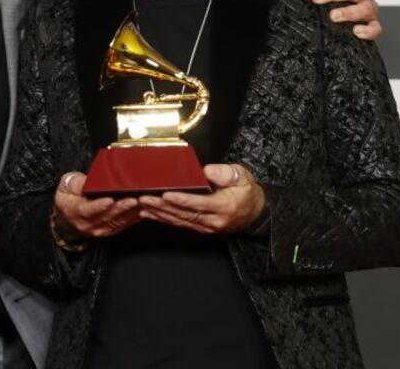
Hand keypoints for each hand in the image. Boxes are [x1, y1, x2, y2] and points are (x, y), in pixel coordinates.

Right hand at [53, 171, 141, 239]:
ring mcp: (101, 228)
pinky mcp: (110, 229)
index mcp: (75, 211)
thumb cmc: (68, 199)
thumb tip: (87, 181)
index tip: (109, 199)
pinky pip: (124, 223)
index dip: (99, 205)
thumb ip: (74, 183)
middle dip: (121, 207)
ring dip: (131, 212)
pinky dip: (135, 217)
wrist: (69, 217)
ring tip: (142, 202)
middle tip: (133, 199)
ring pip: (118, 220)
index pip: (87, 210)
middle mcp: (89, 223)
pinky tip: (143, 209)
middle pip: (107, 216)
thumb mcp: (65, 186)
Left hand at [138, 164, 264, 233]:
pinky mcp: (203, 229)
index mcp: (224, 206)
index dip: (181, 200)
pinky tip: (153, 215)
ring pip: (180, 221)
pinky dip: (166, 220)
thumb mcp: (242, 176)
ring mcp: (207, 227)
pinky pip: (182, 224)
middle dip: (162, 207)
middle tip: (144, 199)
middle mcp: (214, 220)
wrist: (256, 213)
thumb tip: (206, 171)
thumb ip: (225, 173)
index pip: (198, 204)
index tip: (165, 195)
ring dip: (160, 215)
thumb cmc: (247, 192)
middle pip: (184, 214)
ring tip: (143, 207)